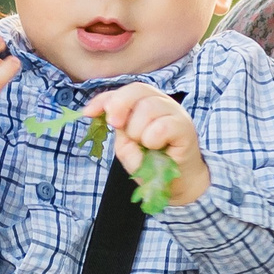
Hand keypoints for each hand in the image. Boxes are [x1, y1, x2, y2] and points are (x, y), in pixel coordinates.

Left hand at [82, 83, 209, 204]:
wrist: (175, 183)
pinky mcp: (185, 127)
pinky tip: (157, 148)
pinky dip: (153, 139)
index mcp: (145, 103)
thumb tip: (109, 113)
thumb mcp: (127, 144)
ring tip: (145, 145)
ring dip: (138, 131)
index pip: (123, 91)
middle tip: (116, 125)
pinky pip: (162, 126)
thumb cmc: (151, 162)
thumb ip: (119, 127)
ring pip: (148, 107)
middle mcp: (161, 102)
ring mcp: (175, 112)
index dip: (104, 99)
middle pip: (137, 90)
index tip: (87, 113)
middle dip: (119, 106)